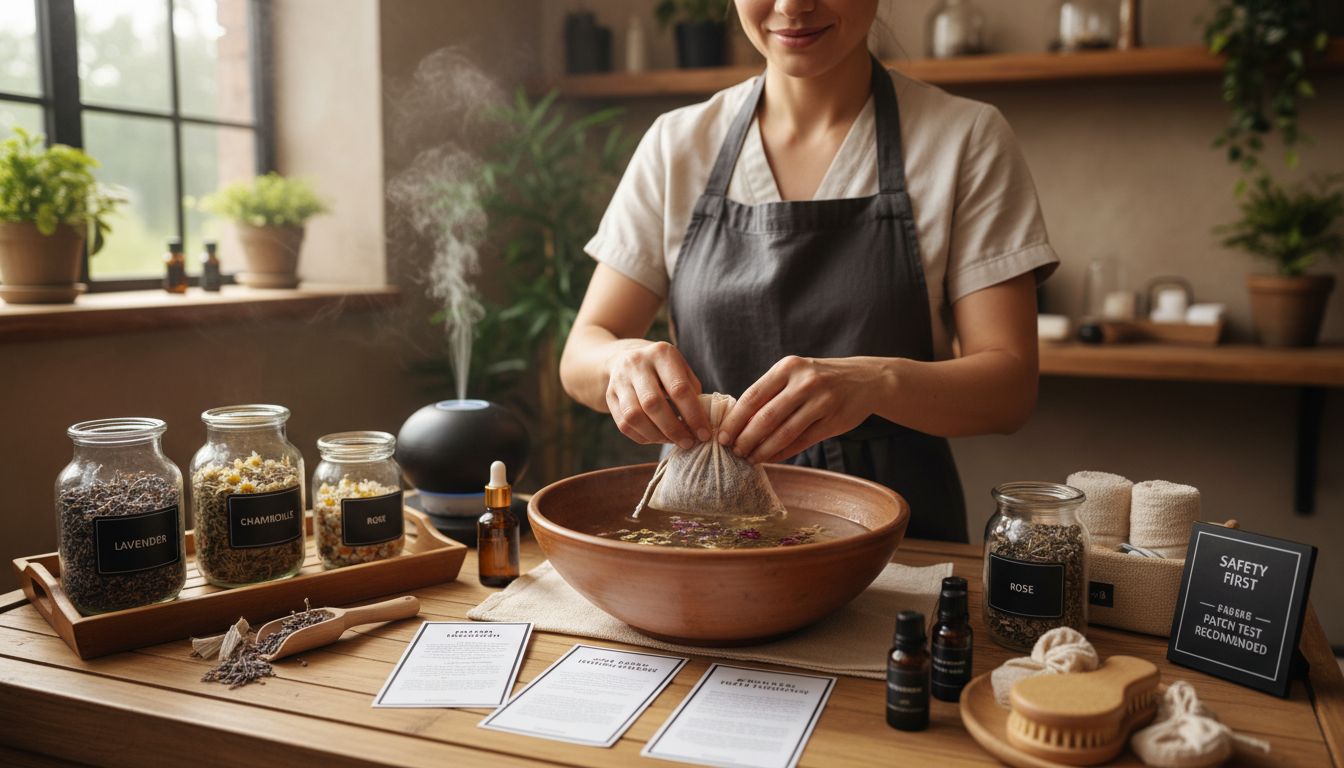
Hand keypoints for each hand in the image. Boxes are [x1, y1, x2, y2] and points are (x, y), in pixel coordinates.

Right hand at [604, 341, 711, 449]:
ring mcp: (620, 379)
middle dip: (673, 429)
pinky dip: (643, 437)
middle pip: (653, 404)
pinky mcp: (609, 396)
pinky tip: (657, 438)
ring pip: (634, 416)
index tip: (704, 434)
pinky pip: (624, 424)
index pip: (678, 389)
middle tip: (688, 443)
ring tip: (673, 441)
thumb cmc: (665, 370)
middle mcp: (637, 363)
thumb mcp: (682, 370)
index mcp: (661, 353)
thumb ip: (693, 393)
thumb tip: (701, 425)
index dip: (693, 415)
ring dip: (656, 436)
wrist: (628, 358)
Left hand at [717, 356, 889, 463]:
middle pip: (766, 417)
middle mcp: (805, 382)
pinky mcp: (834, 422)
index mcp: (788, 367)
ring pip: (784, 433)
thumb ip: (770, 392)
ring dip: (763, 450)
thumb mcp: (795, 373)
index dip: (735, 420)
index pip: (753, 396)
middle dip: (746, 438)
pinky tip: (771, 459)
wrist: (866, 379)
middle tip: (734, 452)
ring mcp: (822, 402)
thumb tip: (736, 422)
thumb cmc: (819, 378)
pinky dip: (782, 453)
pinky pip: (802, 442)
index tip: (722, 436)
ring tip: (750, 458)